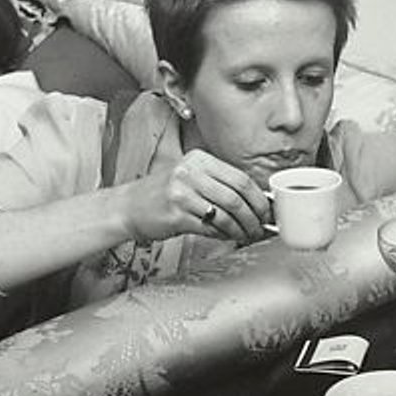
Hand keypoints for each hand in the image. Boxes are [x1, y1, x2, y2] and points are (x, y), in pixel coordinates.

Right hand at [122, 149, 270, 243]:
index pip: (240, 177)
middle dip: (254, 216)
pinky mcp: (176, 214)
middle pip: (236, 196)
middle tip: (260, 227)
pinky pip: (209, 227)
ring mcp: (181, 193)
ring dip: (241, 229)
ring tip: (247, 235)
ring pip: (225, 214)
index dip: (259, 197)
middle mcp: (190, 172)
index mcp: (198, 159)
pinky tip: (227, 237)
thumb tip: (254, 200)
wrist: (128, 207)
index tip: (267, 211)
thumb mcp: (189, 177)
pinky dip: (223, 235)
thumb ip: (218, 184)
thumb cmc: (161, 194)